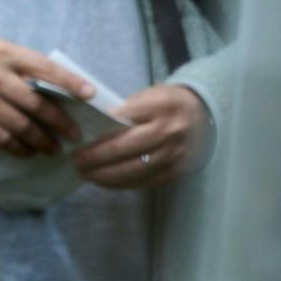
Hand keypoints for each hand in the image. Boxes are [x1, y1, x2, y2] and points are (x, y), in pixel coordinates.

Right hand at [0, 36, 87, 157]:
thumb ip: (26, 66)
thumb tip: (66, 90)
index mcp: (6, 54)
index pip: (46, 69)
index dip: (71, 83)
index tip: (90, 96)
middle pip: (38, 104)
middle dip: (61, 123)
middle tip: (74, 135)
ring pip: (22, 126)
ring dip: (43, 141)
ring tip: (54, 149)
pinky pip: (1, 138)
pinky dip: (19, 148)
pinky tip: (28, 151)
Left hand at [73, 83, 211, 191]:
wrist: (204, 117)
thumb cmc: (166, 104)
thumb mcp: (148, 96)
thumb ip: (124, 109)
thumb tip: (92, 127)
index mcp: (160, 106)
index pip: (121, 120)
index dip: (98, 133)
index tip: (77, 139)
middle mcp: (170, 132)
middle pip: (125, 148)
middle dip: (96, 157)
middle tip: (76, 161)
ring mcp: (175, 154)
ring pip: (134, 170)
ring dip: (106, 175)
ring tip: (86, 174)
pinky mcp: (178, 172)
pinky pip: (146, 182)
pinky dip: (123, 184)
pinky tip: (105, 182)